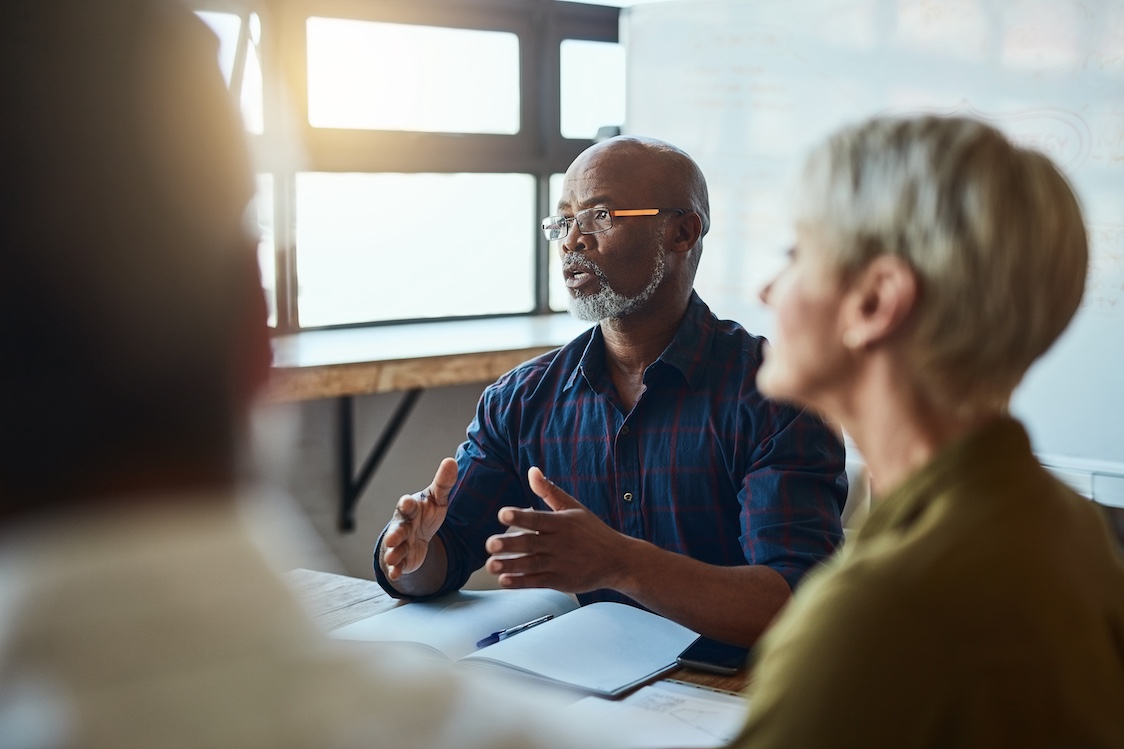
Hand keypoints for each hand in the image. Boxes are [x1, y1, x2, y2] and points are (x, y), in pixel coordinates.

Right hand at [382, 457, 456, 579]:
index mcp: (411, 509)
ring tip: (393, 557)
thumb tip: (451, 460)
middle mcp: (402, 525)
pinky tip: (397, 573)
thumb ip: (443, 483)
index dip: (407, 504)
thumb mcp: (437, 499)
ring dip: (394, 552)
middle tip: (394, 537)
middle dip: (395, 533)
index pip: (408, 505)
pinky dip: (396, 569)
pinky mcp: (402, 559)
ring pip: (395, 548)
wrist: (418, 535)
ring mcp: (400, 543)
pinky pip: (397, 565)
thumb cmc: (426, 513)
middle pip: (397, 528)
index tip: (407, 501)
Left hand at [484, 466, 629, 593]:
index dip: (520, 516)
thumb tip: (532, 470)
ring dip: (510, 566)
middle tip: (490, 544)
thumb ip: (549, 491)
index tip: (503, 514)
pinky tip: (504, 580)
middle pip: (530, 543)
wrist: (618, 560)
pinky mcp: (560, 581)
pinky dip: (521, 582)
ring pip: (531, 565)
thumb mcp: (573, 508)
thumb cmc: (592, 531)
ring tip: (491, 565)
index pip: (538, 519)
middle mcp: (559, 543)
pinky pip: (537, 582)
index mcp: (561, 523)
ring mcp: (559, 564)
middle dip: (509, 544)